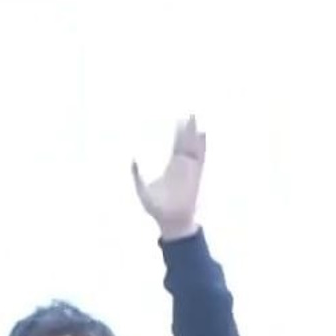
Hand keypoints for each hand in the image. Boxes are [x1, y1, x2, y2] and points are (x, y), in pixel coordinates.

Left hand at [132, 115, 206, 241]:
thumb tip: (133, 159)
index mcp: (172, 168)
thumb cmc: (157, 209)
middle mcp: (183, 167)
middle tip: (192, 113)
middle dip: (189, 129)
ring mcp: (190, 171)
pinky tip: (202, 136)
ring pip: (194, 148)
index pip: (177, 145)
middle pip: (187, 143)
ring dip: (195, 135)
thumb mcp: (142, 189)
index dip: (178, 133)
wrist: (171, 222)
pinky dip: (201, 147)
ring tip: (197, 121)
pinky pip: (200, 159)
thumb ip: (137, 175)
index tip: (180, 120)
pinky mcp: (196, 176)